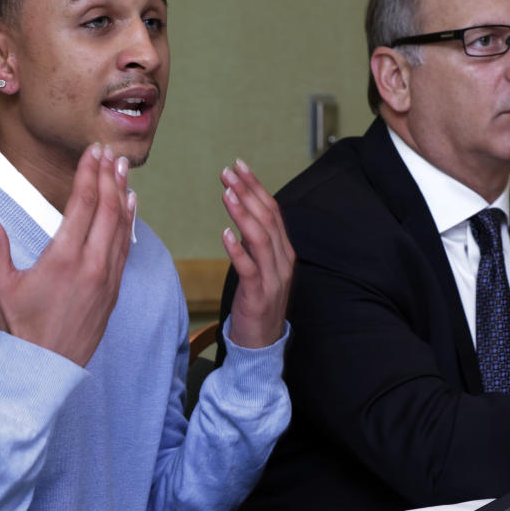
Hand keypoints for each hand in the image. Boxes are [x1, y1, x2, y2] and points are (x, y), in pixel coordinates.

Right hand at [0, 144, 134, 366]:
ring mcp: (107, 277)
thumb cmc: (20, 326)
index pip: (82, 204)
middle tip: (111, 152)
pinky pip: (126, 247)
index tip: (94, 151)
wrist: (46, 368)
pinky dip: (129, 222)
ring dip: (122, 194)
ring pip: (121, 226)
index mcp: (62, 258)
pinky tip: (130, 205)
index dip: (89, 173)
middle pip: (107, 209)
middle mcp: (91, 264)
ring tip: (123, 169)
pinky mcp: (114, 289)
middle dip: (109, 176)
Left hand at [220, 159, 294, 347]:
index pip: (273, 211)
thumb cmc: (257, 302)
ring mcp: (273, 278)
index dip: (256, 186)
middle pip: (268, 218)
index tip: (240, 166)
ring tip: (226, 192)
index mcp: (285, 251)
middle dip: (248, 191)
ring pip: (261, 238)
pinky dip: (238, 249)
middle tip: (228, 171)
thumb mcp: (262, 267)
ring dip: (243, 213)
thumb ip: (257, 243)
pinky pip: (249, 268)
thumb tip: (242, 214)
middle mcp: (283, 261)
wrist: (262, 344)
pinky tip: (225, 234)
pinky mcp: (258, 295)